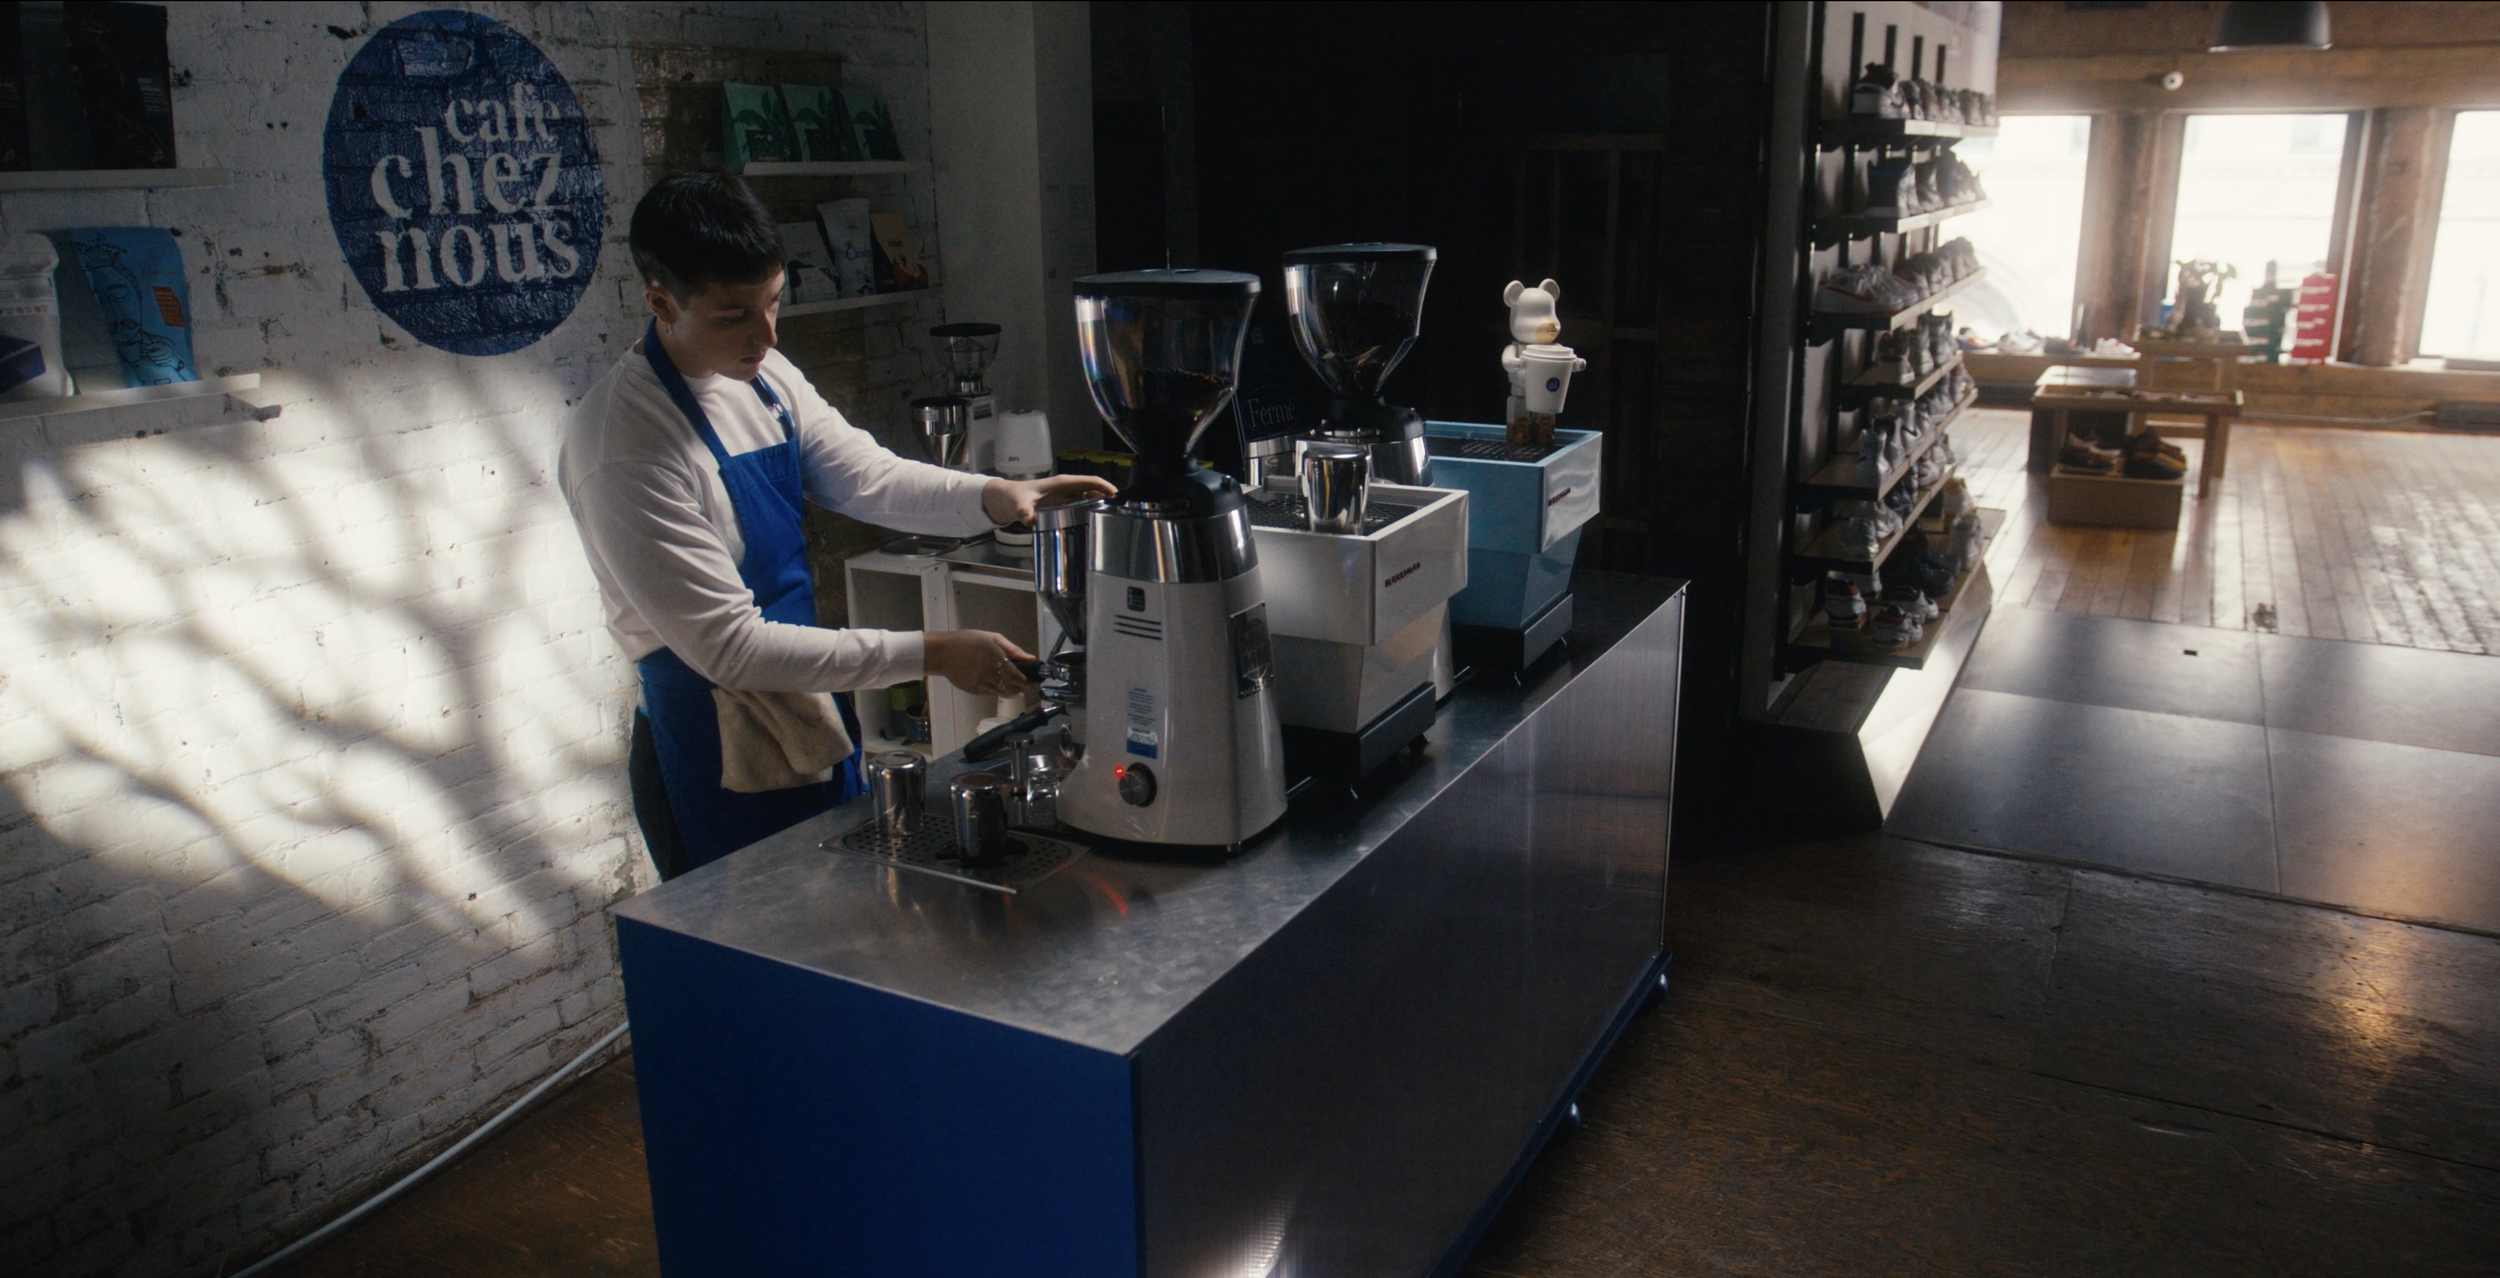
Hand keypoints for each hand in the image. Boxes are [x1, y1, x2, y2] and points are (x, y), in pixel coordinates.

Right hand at [924, 629, 1035, 698]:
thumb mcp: (992, 638)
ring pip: (1002, 694)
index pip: (1016, 676)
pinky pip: (990, 694)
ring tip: (1010, 684)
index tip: (1028, 679)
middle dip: (1019, 688)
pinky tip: (994, 682)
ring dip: (1009, 691)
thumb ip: (1013, 649)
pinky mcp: (973, 690)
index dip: (1025, 680)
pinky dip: (996, 690)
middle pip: (1011, 689)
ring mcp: (980, 683)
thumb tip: (1031, 659)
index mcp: (995, 657)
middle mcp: (989, 672)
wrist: (942, 652)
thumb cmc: (968, 641)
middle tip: (1021, 684)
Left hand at [982, 474, 1116, 526]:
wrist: (1006, 499)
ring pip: (1088, 496)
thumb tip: (1030, 519)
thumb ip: (1024, 512)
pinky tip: (1095, 519)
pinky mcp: (1062, 503)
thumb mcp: (1019, 505)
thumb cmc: (1014, 497)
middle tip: (1119, 509)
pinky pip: (1081, 504)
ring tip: (1112, 515)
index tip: (1115, 493)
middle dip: (1106, 495)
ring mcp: (1065, 495)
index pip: (1087, 481)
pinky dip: (1090, 508)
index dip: (1102, 485)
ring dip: (1100, 502)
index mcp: (1060, 483)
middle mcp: (1065, 488)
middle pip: (1092, 488)